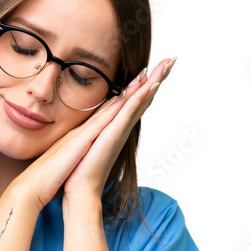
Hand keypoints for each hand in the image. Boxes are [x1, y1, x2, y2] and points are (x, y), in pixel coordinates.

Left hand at [62, 56, 175, 207]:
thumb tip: (91, 126)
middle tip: (171, 59)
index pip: (133, 101)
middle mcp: (122, 128)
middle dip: (157, 77)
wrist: (79, 190)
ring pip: (141, 101)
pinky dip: (141, 97)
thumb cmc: (79, 171)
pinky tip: (150, 84)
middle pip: (143, 98)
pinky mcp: (114, 134)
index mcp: (115, 128)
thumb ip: (92, 132)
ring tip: (167, 64)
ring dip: (154, 81)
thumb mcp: (86, 143)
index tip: (155, 67)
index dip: (144, 84)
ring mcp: (120, 130)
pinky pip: (130, 111)